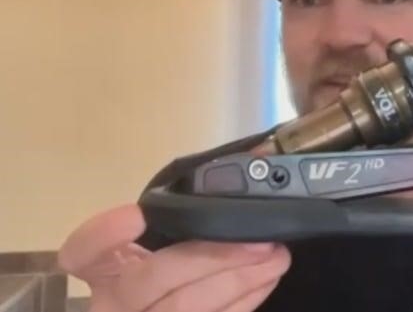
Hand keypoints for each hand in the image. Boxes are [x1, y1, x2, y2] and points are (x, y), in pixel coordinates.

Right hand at [58, 204, 290, 311]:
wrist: (164, 308)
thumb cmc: (172, 269)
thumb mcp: (164, 242)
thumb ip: (183, 218)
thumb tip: (249, 167)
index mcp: (104, 269)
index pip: (83, 252)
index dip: (104, 235)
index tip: (138, 214)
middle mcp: (113, 303)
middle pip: (150, 280)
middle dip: (211, 257)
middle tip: (259, 241)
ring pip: (185, 308)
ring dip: (239, 281)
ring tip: (276, 257)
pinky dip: (245, 300)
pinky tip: (267, 278)